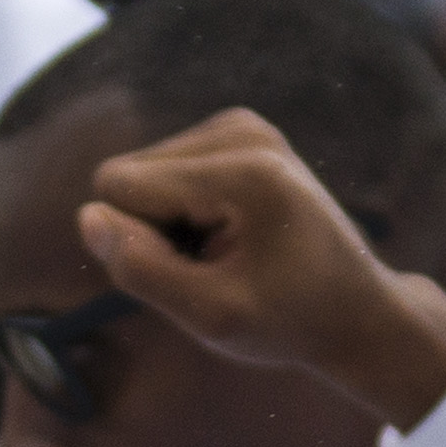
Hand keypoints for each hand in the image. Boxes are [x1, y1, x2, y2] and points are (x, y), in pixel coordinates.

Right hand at [74, 112, 445, 430]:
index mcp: (244, 169)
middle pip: (128, 174)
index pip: (120, 184)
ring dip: (171, 225)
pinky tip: (233, 236)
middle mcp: (243, 130)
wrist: (357, 309)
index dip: (140, 242)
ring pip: (142, 174)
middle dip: (155, 230)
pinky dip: (187, 211)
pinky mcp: (240, 133)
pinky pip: (165, 172)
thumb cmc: (288, 320)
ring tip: (230, 254)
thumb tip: (88, 217)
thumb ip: (142, 269)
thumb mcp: (212, 317)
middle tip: (218, 268)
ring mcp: (243, 126)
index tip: (200, 273)